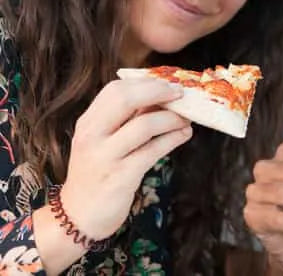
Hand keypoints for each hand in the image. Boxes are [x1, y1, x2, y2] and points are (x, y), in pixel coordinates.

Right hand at [60, 79, 192, 240]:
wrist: (78, 216)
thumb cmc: (98, 172)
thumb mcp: (104, 141)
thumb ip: (128, 119)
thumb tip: (163, 97)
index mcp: (88, 122)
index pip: (115, 90)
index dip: (146, 83)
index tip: (168, 85)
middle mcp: (92, 136)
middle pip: (126, 99)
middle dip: (159, 92)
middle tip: (181, 95)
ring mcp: (105, 156)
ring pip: (144, 125)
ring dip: (172, 118)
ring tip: (186, 119)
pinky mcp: (120, 177)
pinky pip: (153, 151)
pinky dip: (173, 138)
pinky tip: (184, 135)